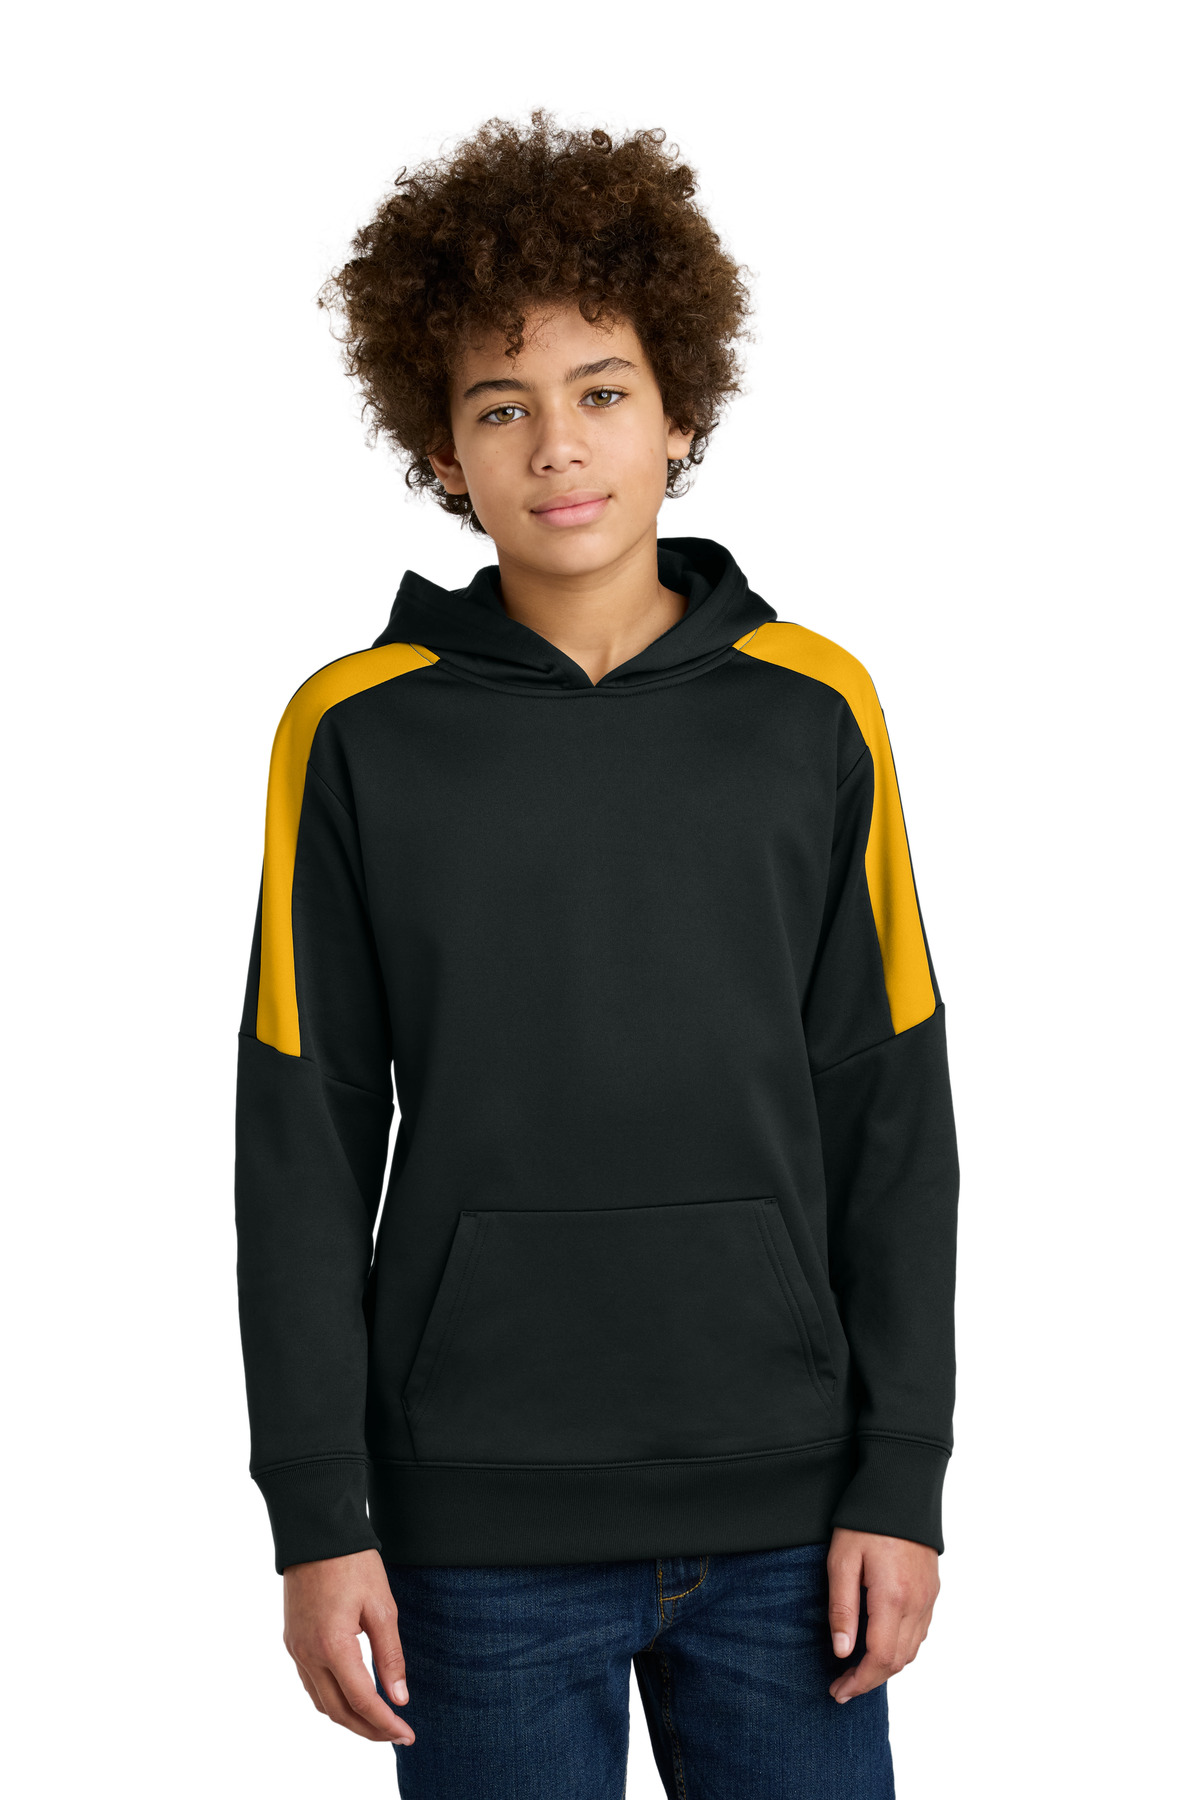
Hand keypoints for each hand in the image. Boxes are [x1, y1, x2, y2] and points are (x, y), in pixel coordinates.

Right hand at [282, 1548, 414, 1744]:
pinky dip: (331, 1699)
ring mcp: (296, 1649)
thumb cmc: (352, 1563)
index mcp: (333, 1646)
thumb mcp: (382, 1607)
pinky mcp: (292, 1641)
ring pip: (321, 1702)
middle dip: (369, 1730)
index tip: (407, 1734)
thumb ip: (390, 1656)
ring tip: (377, 1721)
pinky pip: (310, 1684)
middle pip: (339, 1712)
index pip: (363, 1701)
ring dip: (349, 1718)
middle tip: (396, 1735)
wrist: (316, 1533)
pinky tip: (350, 1696)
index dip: (386, 1723)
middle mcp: (309, 1655)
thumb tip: (399, 1697)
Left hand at [826, 1527, 939, 1702]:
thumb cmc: (865, 1521)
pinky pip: (920, 1632)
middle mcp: (917, 1603)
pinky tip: (882, 1644)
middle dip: (869, 1680)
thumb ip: (842, 1608)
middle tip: (842, 1687)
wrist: (900, 1488)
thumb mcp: (842, 1560)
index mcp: (893, 1598)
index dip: (859, 1681)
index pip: (879, 1658)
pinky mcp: (932, 1589)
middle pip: (898, 1661)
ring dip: (886, 1667)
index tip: (838, 1691)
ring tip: (858, 1671)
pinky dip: (901, 1648)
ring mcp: (928, 1597)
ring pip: (912, 1650)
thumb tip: (842, 1652)